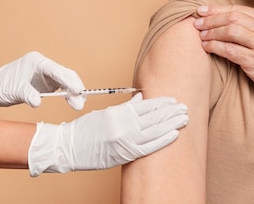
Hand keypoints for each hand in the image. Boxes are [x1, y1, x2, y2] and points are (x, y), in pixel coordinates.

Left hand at [0, 51, 85, 109]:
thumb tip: (38, 102)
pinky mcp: (45, 83)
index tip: (77, 91)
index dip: (68, 80)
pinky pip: (60, 87)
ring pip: (65, 80)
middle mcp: (43, 66)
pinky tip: (72, 101)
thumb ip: (27, 94)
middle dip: (74, 88)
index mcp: (36, 62)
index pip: (57, 70)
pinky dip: (67, 94)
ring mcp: (45, 74)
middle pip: (65, 74)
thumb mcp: (13, 91)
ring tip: (78, 105)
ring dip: (72, 92)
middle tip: (80, 103)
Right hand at [27, 93, 188, 175]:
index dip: (164, 102)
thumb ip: (126, 107)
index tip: (174, 100)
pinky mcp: (126, 154)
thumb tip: (142, 99)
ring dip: (172, 124)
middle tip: (185, 108)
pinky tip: (174, 135)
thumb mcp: (106, 113)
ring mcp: (126, 141)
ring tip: (184, 119)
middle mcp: (125, 125)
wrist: (69, 149)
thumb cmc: (86, 129)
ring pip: (156, 131)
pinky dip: (163, 140)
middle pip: (155, 117)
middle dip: (172, 112)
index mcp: (120, 112)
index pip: (148, 105)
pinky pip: (150, 147)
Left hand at [194, 4, 253, 99]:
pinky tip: (207, 47)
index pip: (239, 9)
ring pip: (230, 31)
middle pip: (233, 18)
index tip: (202, 11)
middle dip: (211, 19)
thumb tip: (225, 18)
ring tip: (201, 35)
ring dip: (212, 32)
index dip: (218, 9)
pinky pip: (230, 50)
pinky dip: (215, 47)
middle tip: (197, 23)